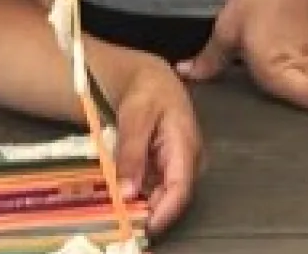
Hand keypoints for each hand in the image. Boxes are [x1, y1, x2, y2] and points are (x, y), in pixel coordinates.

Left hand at [102, 52, 201, 231]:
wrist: (150, 79)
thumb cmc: (146, 92)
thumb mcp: (134, 117)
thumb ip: (131, 153)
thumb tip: (127, 193)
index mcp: (186, 146)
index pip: (180, 190)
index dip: (162, 214)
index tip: (142, 228)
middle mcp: (190, 161)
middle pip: (171, 198)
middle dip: (148, 212)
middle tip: (120, 217)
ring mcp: (181, 166)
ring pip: (163, 196)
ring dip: (142, 204)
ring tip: (117, 205)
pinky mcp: (170, 168)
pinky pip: (156, 188)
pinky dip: (140, 194)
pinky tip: (122, 193)